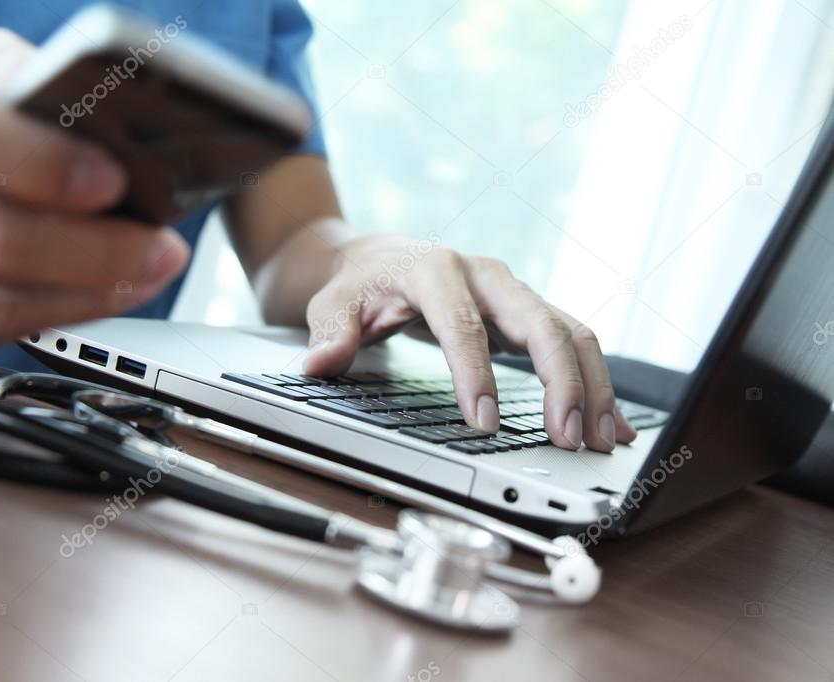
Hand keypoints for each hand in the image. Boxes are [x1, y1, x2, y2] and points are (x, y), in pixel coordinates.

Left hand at [302, 234, 636, 451]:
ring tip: (605, 438)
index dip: (476, 374)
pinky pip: (572, 341)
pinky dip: (595, 380)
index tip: (485, 424)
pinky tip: (610, 419)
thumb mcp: (333, 302)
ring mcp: (513, 293)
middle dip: (562, 382)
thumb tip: (319, 364)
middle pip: (540, 323)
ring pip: (570, 331)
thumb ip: (330, 333)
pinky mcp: (527, 312)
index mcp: (437, 270)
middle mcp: (486, 276)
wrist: (381, 257)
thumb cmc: (361, 284)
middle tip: (569, 437)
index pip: (464, 325)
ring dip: (593, 385)